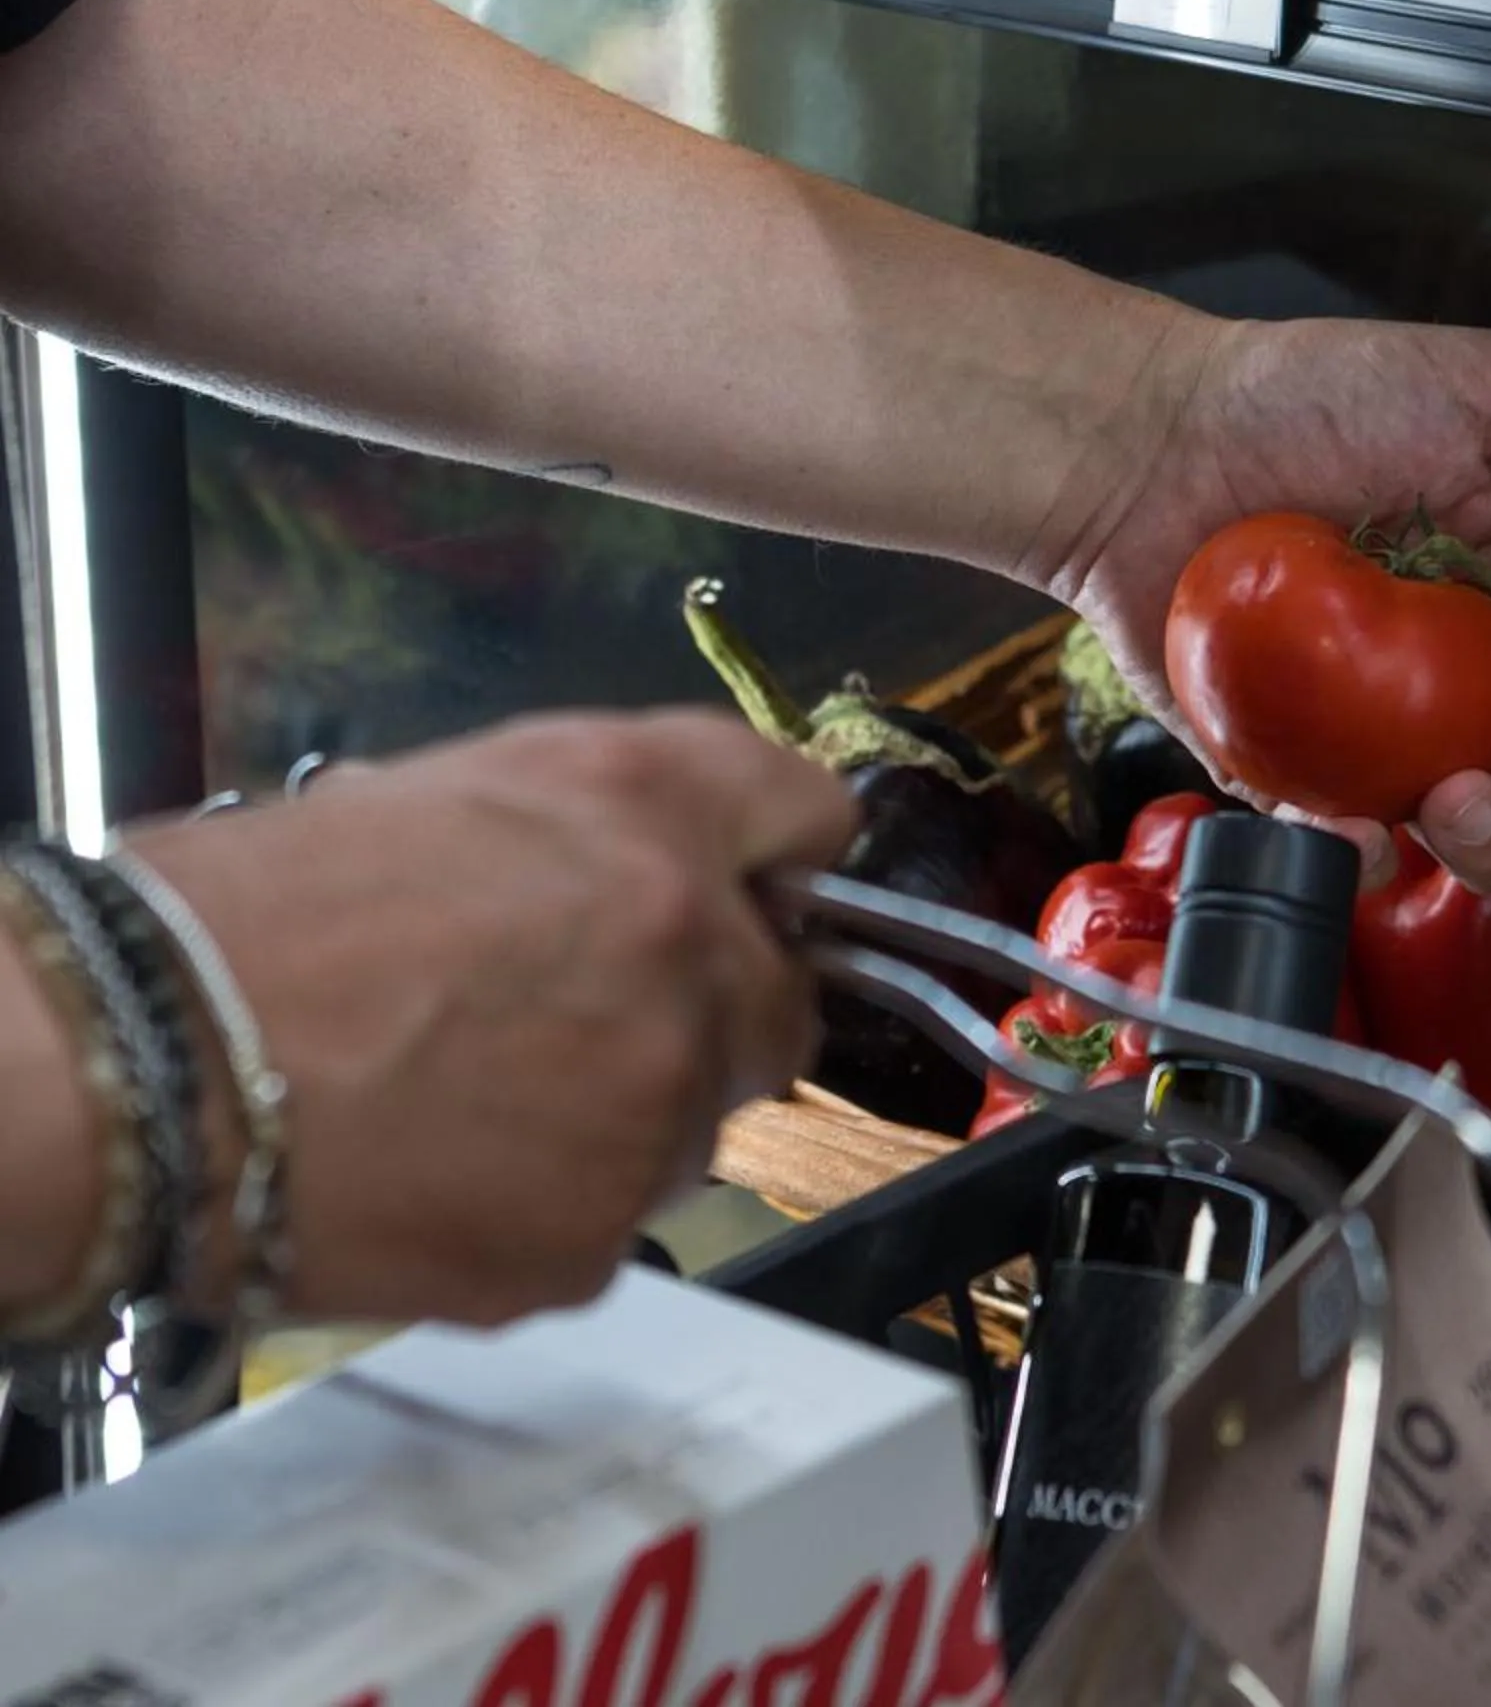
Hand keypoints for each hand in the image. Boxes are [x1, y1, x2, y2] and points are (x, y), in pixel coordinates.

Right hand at [125, 710, 853, 1327]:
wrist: (148, 1068)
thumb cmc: (261, 915)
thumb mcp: (450, 791)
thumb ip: (601, 823)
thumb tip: (665, 867)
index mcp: (647, 800)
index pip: (808, 815)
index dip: (772, 864)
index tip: (747, 896)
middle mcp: (687, 940)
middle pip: (782, 998)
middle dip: (708, 1013)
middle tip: (581, 1022)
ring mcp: (655, 1098)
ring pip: (698, 1123)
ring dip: (626, 1115)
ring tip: (474, 1098)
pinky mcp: (599, 1233)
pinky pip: (615, 1220)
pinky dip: (551, 1206)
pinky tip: (444, 1169)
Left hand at [1044, 315, 1490, 904]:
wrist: (1151, 437)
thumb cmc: (1315, 394)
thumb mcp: (1488, 383)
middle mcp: (1480, 679)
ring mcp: (1389, 736)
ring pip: (1477, 833)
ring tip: (1475, 800)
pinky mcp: (1294, 774)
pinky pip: (1346, 840)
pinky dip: (1364, 847)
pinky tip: (1368, 823)